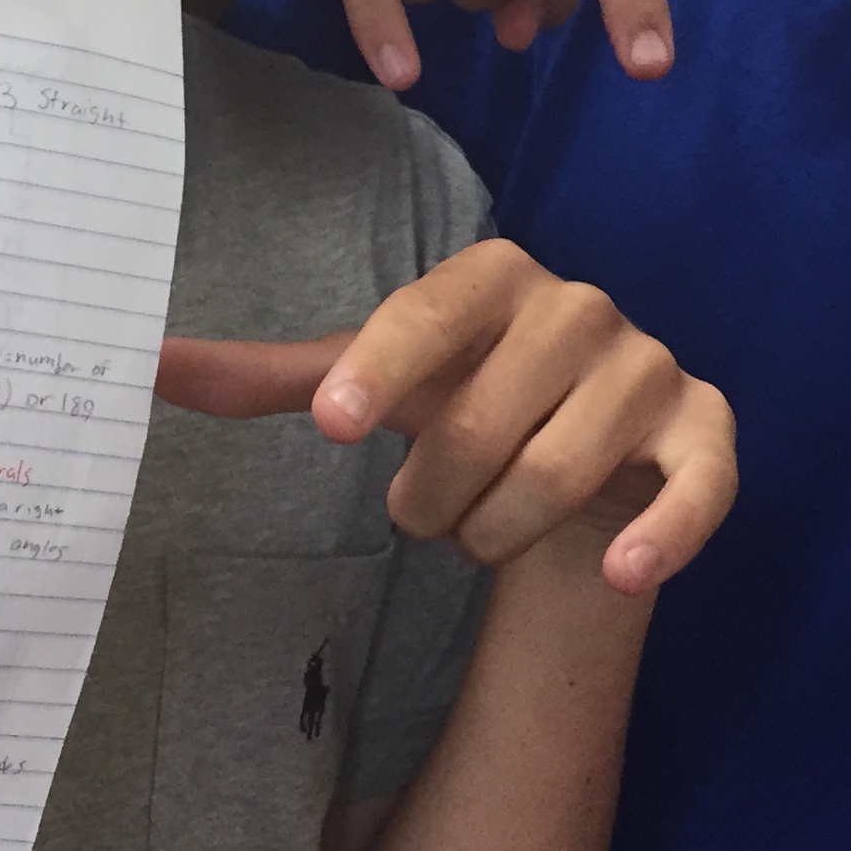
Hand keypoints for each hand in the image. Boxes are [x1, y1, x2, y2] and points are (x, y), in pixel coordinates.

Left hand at [156, 239, 735, 595]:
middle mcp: (579, 307)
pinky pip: (697, 485)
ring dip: (500, 532)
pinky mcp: (705, 432)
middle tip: (427, 514)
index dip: (379, 369)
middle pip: (486, 422)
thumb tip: (145, 367)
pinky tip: (620, 574)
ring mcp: (649, 369)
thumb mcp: (368, 386)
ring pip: (563, 473)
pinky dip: (662, 534)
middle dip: (435, 497)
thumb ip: (271, 379)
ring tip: (484, 533)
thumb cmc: (462, 403)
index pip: (429, 313)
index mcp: (494, 275)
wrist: (581, 450)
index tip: (331, 429)